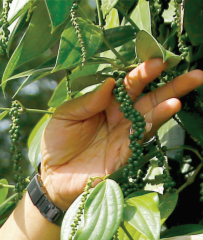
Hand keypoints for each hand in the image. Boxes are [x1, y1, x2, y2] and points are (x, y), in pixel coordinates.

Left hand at [40, 58, 202, 209]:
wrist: (51, 178)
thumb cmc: (57, 144)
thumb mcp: (65, 116)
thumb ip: (87, 100)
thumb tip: (110, 82)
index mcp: (108, 103)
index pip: (130, 84)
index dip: (144, 72)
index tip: (159, 60)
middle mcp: (122, 117)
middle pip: (151, 97)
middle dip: (173, 86)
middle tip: (195, 74)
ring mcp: (126, 136)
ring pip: (151, 118)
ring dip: (166, 106)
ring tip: (179, 97)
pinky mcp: (125, 155)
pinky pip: (141, 138)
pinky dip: (153, 125)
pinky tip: (167, 112)